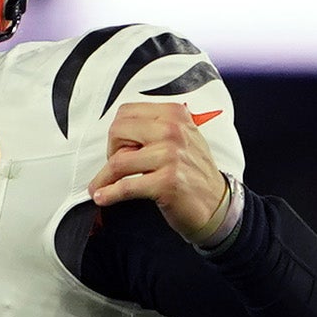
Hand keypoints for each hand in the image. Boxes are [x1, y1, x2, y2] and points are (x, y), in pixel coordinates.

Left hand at [91, 98, 233, 244]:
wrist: (216, 203)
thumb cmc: (192, 172)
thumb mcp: (181, 138)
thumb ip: (153, 129)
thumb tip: (117, 137)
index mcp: (174, 114)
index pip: (126, 112)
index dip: (117, 132)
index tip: (120, 149)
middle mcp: (173, 130)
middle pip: (118, 132)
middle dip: (110, 151)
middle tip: (116, 168)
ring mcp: (171, 156)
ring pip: (118, 161)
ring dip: (104, 178)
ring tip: (100, 187)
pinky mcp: (166, 182)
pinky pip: (126, 186)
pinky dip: (109, 193)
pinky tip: (102, 197)